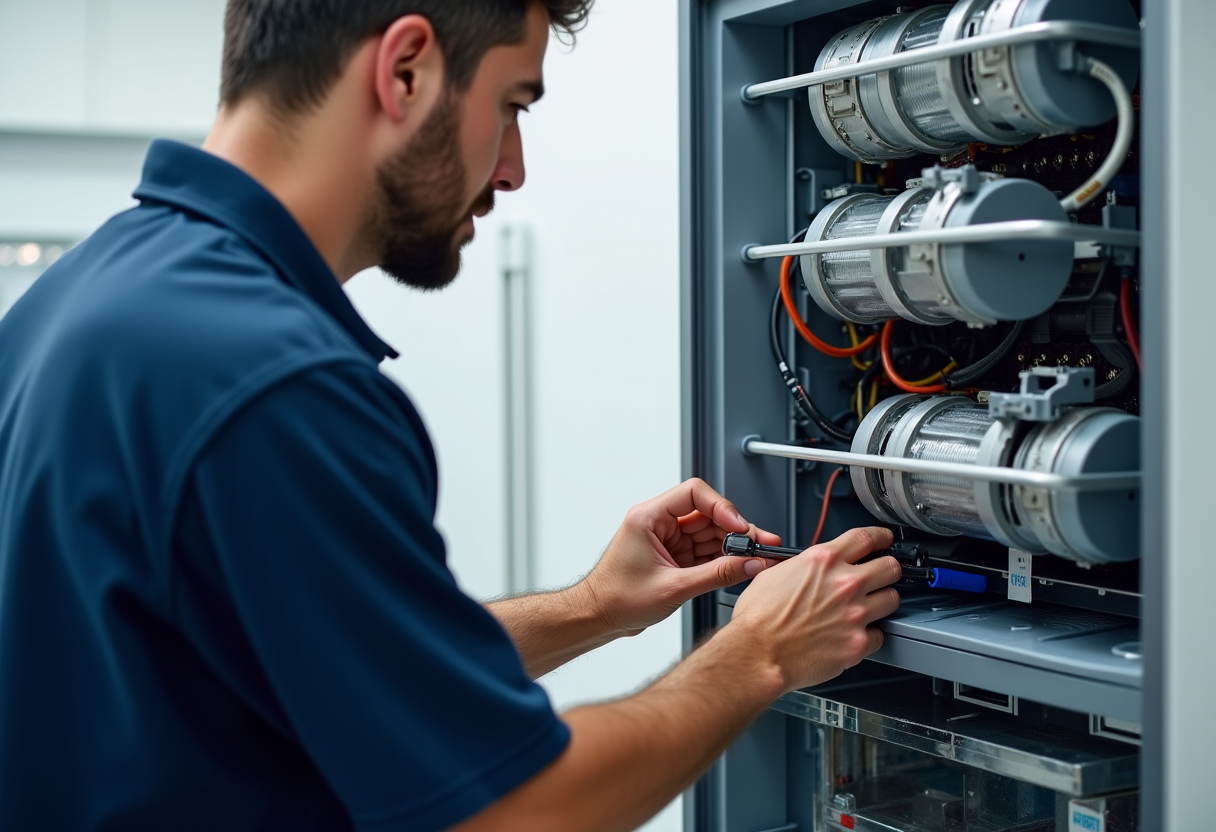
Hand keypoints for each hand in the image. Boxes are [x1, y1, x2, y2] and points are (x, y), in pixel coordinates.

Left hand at [577, 478, 783, 635]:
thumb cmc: (616, 599)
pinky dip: (721, 559)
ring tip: (755, 558)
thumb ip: (716, 575)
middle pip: (707, 514)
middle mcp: (659, 524)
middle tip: (759, 545)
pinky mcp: (673, 557)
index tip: (740, 527)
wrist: (598, 617)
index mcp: (649, 518)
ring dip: (732, 546)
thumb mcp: (673, 588)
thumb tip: (747, 564)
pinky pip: (704, 551)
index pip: (694, 494)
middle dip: (735, 531)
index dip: (722, 507)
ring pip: (709, 533)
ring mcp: (667, 540)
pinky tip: (738, 567)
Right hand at [729, 526, 900, 693]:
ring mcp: (854, 614)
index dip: (882, 537)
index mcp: (823, 561)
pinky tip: (854, 634)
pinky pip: (880, 635)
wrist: (757, 653)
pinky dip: (870, 635)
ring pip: (892, 599)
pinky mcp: (858, 643)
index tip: (885, 540)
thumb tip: (812, 568)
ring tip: (868, 607)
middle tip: (882, 576)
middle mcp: (844, 584)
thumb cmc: (759, 619)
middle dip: (888, 569)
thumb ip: (803, 566)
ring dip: (883, 601)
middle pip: (891, 567)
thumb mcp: (774, 574)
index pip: (867, 538)